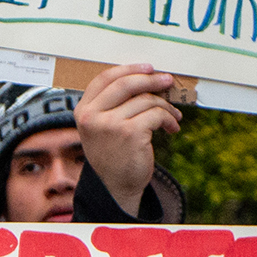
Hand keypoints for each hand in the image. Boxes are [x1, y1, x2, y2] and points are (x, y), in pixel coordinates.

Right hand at [74, 63, 181, 216]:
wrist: (117, 187)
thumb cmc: (114, 155)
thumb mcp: (103, 127)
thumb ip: (113, 105)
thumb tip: (146, 77)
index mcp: (83, 111)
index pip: (104, 78)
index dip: (128, 69)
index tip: (148, 68)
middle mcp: (92, 117)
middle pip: (126, 84)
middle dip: (151, 80)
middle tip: (168, 81)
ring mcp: (110, 125)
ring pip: (146, 100)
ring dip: (165, 107)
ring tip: (173, 116)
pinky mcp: (130, 133)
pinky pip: (156, 114)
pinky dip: (169, 119)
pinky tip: (172, 127)